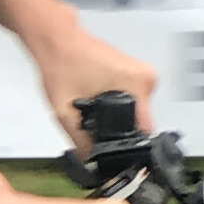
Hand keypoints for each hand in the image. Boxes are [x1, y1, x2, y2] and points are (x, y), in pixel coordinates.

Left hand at [30, 23, 159, 148]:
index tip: (112, 151)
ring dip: (117, 118)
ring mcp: (143, 74)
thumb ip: (81, 143)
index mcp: (137, 84)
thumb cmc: (61, 64)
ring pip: (136, 112)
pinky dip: (117, 105)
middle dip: (118, 130)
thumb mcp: (66, 112)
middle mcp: (147, 78)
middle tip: (92, 124)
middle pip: (140, 123)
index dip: (127, 146)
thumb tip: (92, 164)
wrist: (56, 39)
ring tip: (92, 108)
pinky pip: (133, 100)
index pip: (144, 130)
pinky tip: (98, 100)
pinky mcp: (135, 73)